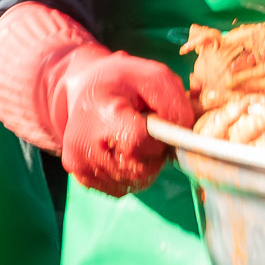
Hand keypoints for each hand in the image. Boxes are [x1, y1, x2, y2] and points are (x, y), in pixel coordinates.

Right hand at [60, 51, 193, 195]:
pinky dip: (130, 174)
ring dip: (144, 165)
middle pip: (140, 169)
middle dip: (154, 154)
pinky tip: (121, 150)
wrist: (82, 90)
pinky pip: (122, 188)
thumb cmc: (122, 82)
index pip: (139, 142)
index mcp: (101, 115)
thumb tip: (183, 136)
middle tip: (146, 131)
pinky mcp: (82, 178)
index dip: (159, 138)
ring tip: (133, 139)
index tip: (157, 123)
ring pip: (135, 182)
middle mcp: (84, 146)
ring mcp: (80, 165)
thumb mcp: (154, 77)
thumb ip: (175, 104)